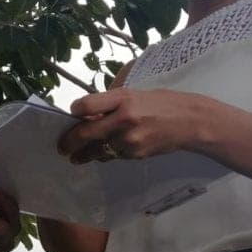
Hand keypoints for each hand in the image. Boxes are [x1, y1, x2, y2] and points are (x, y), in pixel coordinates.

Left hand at [59, 88, 204, 163]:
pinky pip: (113, 156)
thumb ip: (109, 104)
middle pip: (86, 133)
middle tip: (62, 148)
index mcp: (123, 98)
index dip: (74, 112)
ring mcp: (130, 139)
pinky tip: (110, 150)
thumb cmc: (160, 104)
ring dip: (87, 153)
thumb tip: (84, 117)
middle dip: (69, 143)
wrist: (189, 121)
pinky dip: (107, 154)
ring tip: (79, 156)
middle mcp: (124, 118)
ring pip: (98, 150)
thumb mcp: (134, 95)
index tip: (71, 116)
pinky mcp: (135, 154)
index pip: (86, 106)